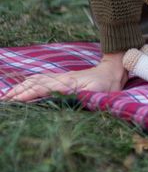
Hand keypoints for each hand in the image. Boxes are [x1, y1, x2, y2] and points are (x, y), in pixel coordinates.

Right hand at [0, 52, 127, 101]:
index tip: (14, 101)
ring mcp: (60, 77)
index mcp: (68, 83)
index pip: (43, 88)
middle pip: (35, 83)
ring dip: (20, 87)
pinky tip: (21, 88)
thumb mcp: (99, 92)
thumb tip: (68, 101)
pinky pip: (40, 79)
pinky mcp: (62, 78)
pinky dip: (27, 83)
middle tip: (3, 100)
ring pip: (35, 80)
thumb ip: (84, 97)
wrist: (113, 70)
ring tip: (7, 96)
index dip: (28, 95)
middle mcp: (61, 78)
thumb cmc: (108, 85)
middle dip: (18, 92)